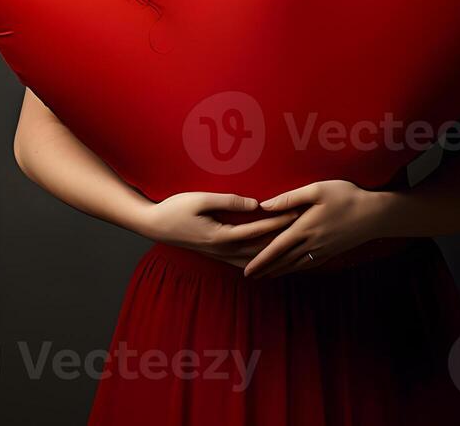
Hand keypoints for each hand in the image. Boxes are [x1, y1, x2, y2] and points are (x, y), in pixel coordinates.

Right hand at [137, 192, 297, 268]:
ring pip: (255, 259)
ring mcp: (220, 255)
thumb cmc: (175, 208)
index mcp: (220, 236)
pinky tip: (274, 256)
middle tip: (304, 229)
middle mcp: (223, 250)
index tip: (297, 214)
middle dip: (283, 239)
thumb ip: (228, 201)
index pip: (257, 230)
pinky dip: (263, 258)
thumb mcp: (200, 198)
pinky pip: (246, 260)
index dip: (278, 222)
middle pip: (261, 248)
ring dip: (275, 252)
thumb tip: (255, 203)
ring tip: (296, 245)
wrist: (155, 225)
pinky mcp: (218, 255)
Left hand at [243, 180, 388, 279]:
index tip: (247, 271)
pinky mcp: (332, 251)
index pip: (276, 248)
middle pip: (283, 261)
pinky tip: (292, 269)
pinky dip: (296, 269)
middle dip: (265, 269)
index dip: (260, 260)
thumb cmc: (346, 196)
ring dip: (279, 271)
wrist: (375, 214)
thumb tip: (264, 205)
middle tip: (249, 276)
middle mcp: (311, 244)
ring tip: (266, 275)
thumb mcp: (317, 190)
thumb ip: (289, 198)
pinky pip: (309, 264)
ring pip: (295, 265)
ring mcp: (322, 250)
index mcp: (304, 228)